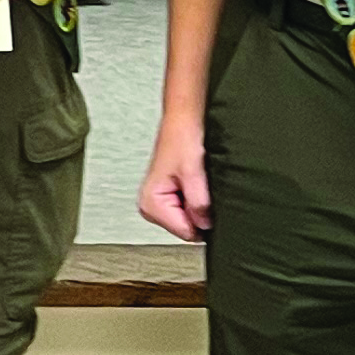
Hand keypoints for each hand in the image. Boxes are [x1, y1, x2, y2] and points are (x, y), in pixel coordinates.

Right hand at [137, 121, 212, 239]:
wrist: (182, 122)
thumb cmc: (183, 139)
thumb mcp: (193, 173)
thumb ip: (198, 204)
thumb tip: (205, 225)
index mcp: (150, 203)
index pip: (186, 232)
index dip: (202, 218)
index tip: (204, 197)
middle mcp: (149, 207)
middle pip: (187, 229)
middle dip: (199, 212)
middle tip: (199, 185)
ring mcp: (158, 205)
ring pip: (190, 221)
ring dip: (198, 204)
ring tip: (196, 181)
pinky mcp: (167, 200)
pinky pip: (189, 212)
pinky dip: (197, 200)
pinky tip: (195, 182)